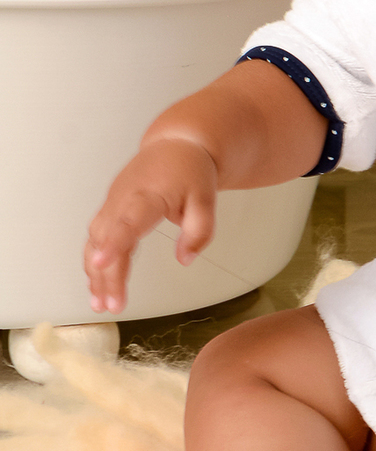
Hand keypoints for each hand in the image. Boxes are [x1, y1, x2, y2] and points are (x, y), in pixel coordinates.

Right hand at [84, 136, 218, 314]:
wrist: (175, 145)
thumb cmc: (190, 170)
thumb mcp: (207, 198)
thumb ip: (199, 230)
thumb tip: (185, 259)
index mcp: (148, 195)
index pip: (128, 221)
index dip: (113, 243)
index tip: (101, 262)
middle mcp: (123, 199)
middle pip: (107, 239)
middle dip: (106, 274)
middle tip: (112, 305)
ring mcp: (113, 204)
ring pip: (95, 241)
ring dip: (95, 274)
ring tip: (101, 304)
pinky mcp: (109, 209)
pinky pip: (95, 239)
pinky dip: (94, 263)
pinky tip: (97, 287)